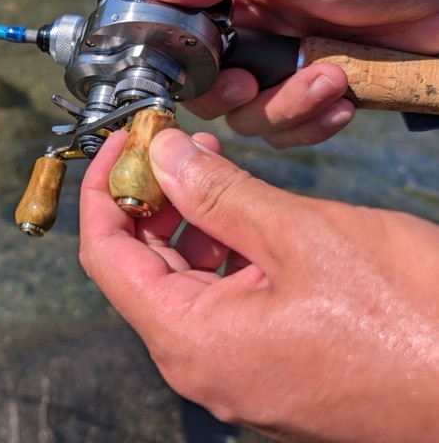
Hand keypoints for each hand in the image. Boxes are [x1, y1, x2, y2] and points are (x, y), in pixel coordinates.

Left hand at [79, 130, 438, 441]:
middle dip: (149, 199)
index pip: (106, 255)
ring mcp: (234, 371)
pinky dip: (220, 254)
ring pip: (180, 283)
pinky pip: (219, 304)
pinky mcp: (266, 366)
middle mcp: (200, 366)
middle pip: (138, 269)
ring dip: (186, 223)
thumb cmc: (410, 321)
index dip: (104, 189)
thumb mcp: (302, 235)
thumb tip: (162, 156)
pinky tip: (244, 217)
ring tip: (212, 169)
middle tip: (174, 145)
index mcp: (190, 340)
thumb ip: (218, 193)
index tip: (123, 143)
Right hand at [145, 0, 438, 146]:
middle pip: (210, 92)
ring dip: (288, 108)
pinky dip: (316, 124)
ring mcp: (286, 72)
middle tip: (252, 83)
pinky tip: (345, 98)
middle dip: (234, 96)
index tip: (202, 70)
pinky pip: (293, 133)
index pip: (187, 40)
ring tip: (333, 77)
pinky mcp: (317, 100)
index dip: (185, 63)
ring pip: (251, 119)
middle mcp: (255, 39)